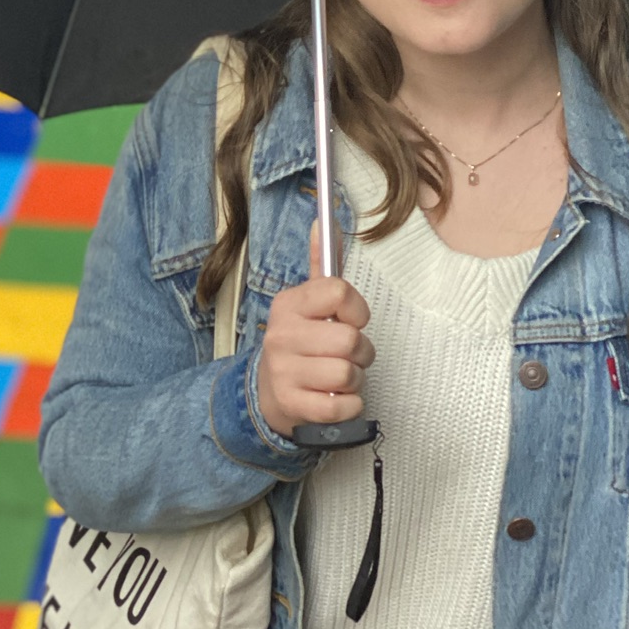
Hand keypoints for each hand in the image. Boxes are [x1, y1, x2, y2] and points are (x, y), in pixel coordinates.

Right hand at [257, 228, 373, 439]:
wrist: (269, 393)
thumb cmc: (301, 343)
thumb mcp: (307, 303)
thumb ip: (321, 263)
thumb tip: (324, 222)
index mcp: (289, 305)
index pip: (338, 291)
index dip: (357, 309)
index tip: (352, 319)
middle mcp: (282, 336)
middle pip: (350, 340)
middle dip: (360, 352)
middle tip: (347, 354)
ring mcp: (284, 372)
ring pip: (347, 374)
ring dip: (354, 379)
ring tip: (338, 376)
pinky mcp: (292, 405)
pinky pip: (342, 406)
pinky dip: (348, 405)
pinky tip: (335, 397)